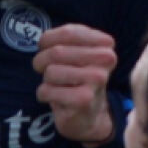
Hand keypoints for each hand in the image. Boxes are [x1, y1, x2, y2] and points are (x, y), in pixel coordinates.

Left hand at [33, 23, 117, 145]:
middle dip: (41, 61)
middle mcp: (105, 59)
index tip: (47, 49)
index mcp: (104, 43)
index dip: (47, 41)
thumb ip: (61, 39)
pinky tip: (57, 98)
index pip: (67, 32)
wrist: (88, 115)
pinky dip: (44, 94)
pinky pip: (47, 90)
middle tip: (46, 70)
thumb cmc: (76, 77)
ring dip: (46, 80)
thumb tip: (45, 41)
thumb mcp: (72, 51)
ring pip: (51, 71)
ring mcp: (97, 79)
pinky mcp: (84, 99)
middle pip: (57, 52)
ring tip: (57, 85)